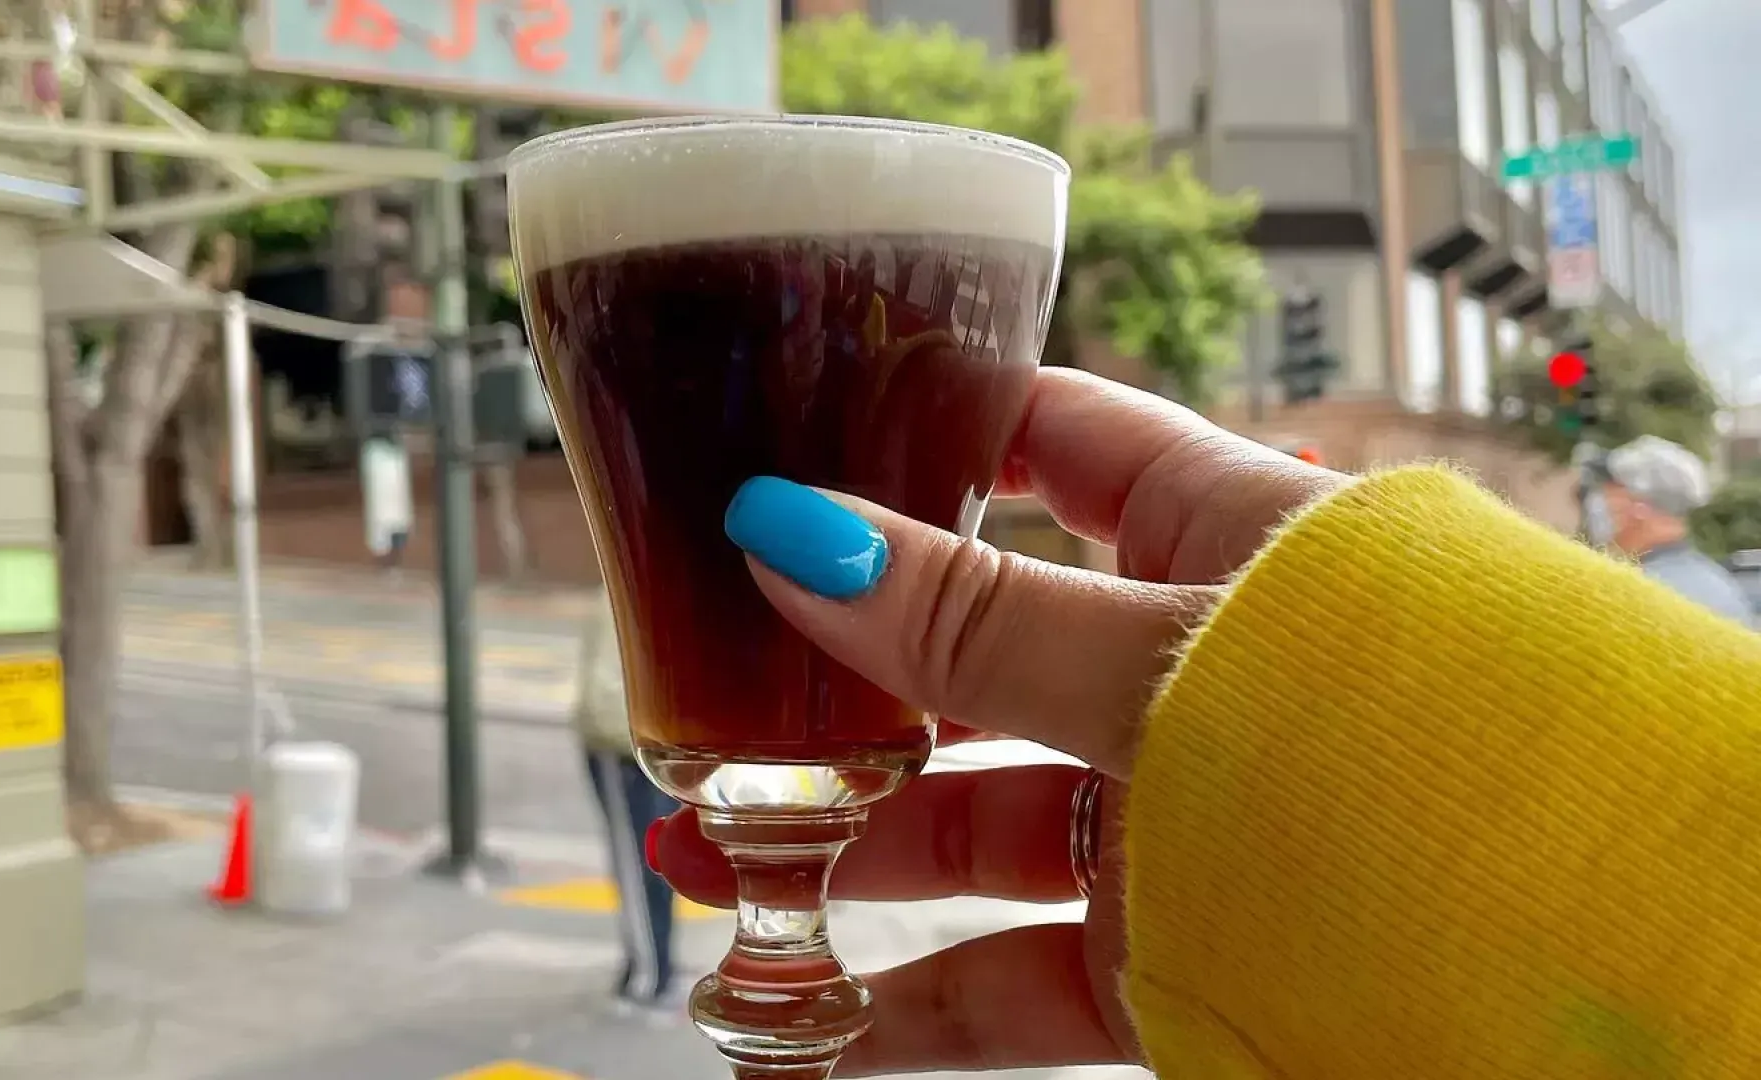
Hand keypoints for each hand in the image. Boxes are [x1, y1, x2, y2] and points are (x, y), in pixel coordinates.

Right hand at [654, 367, 1342, 1074]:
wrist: (1548, 982)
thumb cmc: (1389, 751)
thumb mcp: (1159, 664)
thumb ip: (974, 618)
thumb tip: (786, 528)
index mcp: (1218, 540)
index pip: (1055, 445)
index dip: (932, 428)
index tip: (798, 425)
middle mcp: (1187, 673)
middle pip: (976, 655)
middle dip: (838, 678)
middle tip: (706, 685)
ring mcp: (1174, 819)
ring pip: (975, 822)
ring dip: (841, 847)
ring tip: (704, 858)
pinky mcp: (1169, 952)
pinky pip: (1012, 976)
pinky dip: (908, 1006)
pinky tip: (802, 1026)